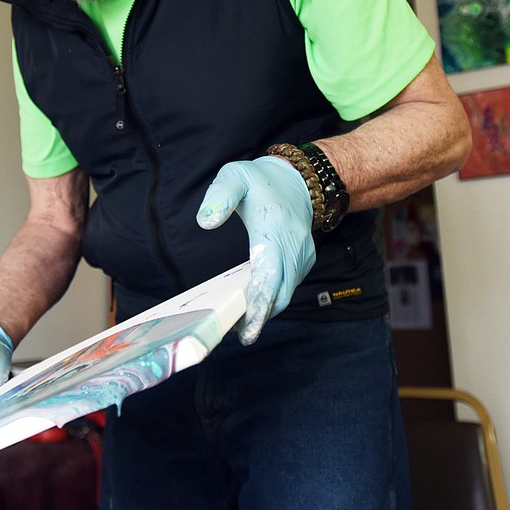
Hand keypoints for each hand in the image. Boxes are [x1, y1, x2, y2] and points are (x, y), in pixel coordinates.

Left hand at [196, 155, 316, 344]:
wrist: (297, 179)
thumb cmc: (259, 180)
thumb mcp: (234, 175)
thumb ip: (219, 196)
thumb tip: (205, 222)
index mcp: (275, 230)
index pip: (270, 276)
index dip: (259, 304)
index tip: (247, 328)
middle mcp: (294, 246)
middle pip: (281, 293)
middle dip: (261, 316)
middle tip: (238, 334)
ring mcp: (303, 254)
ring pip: (286, 292)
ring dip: (267, 309)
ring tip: (241, 324)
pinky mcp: (304, 260)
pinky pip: (290, 285)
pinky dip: (274, 298)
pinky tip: (255, 306)